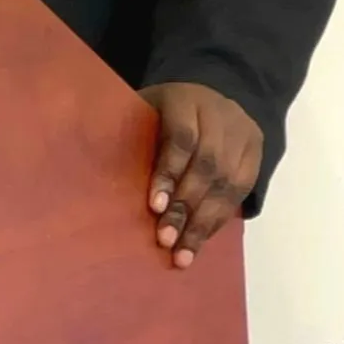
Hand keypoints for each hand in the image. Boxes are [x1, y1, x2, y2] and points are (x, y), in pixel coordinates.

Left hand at [138, 82, 261, 268]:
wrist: (217, 89)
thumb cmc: (165, 107)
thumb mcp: (145, 104)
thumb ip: (125, 127)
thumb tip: (88, 150)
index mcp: (187, 101)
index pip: (181, 138)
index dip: (168, 173)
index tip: (154, 206)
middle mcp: (221, 117)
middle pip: (207, 168)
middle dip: (186, 208)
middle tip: (165, 239)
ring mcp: (243, 137)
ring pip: (227, 186)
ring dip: (203, 223)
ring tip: (183, 254)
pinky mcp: (256, 156)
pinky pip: (240, 194)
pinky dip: (219, 220)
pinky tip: (201, 240)